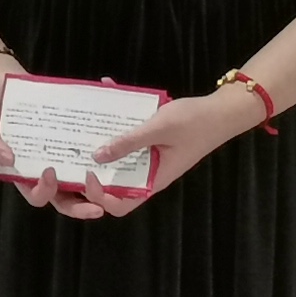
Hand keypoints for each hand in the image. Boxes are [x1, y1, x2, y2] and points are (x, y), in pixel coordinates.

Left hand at [40, 88, 263, 221]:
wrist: (224, 110)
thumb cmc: (195, 121)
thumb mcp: (159, 128)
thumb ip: (129, 142)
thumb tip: (96, 156)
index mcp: (153, 179)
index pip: (120, 204)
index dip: (99, 197)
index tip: (87, 175)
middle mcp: (147, 173)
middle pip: (112, 185)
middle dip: (90, 175)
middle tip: (71, 157)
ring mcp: (148, 158)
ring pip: (116, 161)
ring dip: (98, 148)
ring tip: (78, 132)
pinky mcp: (148, 143)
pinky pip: (125, 140)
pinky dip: (115, 124)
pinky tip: (106, 92)